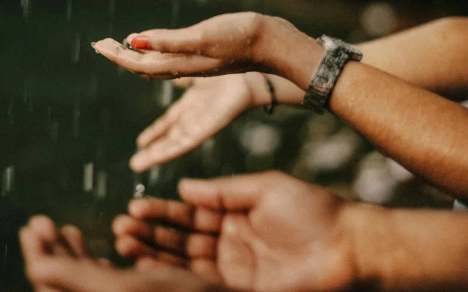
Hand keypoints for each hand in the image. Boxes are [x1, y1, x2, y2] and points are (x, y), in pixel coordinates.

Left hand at [19, 216, 225, 291]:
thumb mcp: (125, 289)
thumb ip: (74, 280)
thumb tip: (33, 268)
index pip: (50, 285)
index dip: (37, 255)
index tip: (34, 224)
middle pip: (64, 283)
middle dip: (53, 249)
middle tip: (43, 222)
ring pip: (86, 281)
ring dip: (76, 253)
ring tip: (70, 231)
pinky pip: (110, 282)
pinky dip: (101, 261)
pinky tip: (103, 247)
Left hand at [93, 12, 297, 78]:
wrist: (274, 44)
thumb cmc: (240, 39)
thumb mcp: (201, 38)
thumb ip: (167, 41)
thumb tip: (133, 42)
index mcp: (179, 64)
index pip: (138, 62)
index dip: (117, 54)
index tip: (97, 44)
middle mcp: (184, 67)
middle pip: (143, 67)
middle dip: (121, 57)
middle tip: (100, 44)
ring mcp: (196, 64)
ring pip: (157, 67)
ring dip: (136, 58)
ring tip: (120, 50)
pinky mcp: (207, 58)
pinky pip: (173, 63)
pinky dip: (158, 56)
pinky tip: (158, 53)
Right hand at [112, 172, 358, 291]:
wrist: (348, 245)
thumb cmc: (311, 210)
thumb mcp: (263, 188)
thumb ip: (222, 191)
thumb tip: (183, 186)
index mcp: (234, 215)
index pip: (189, 213)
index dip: (162, 211)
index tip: (135, 206)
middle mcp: (228, 243)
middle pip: (180, 240)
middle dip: (150, 234)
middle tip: (120, 228)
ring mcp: (233, 269)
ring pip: (184, 262)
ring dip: (154, 254)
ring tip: (124, 244)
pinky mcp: (240, 290)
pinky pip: (201, 284)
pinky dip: (175, 276)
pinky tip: (149, 268)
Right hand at [129, 74, 266, 171]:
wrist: (249, 76)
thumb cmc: (230, 72)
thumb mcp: (198, 73)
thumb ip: (185, 77)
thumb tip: (171, 74)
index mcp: (193, 103)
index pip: (170, 122)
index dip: (155, 132)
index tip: (140, 142)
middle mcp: (195, 117)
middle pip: (169, 136)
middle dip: (152, 149)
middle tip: (136, 162)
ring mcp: (200, 125)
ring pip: (173, 144)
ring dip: (155, 155)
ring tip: (137, 165)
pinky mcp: (205, 130)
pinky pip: (183, 144)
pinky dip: (167, 151)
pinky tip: (154, 158)